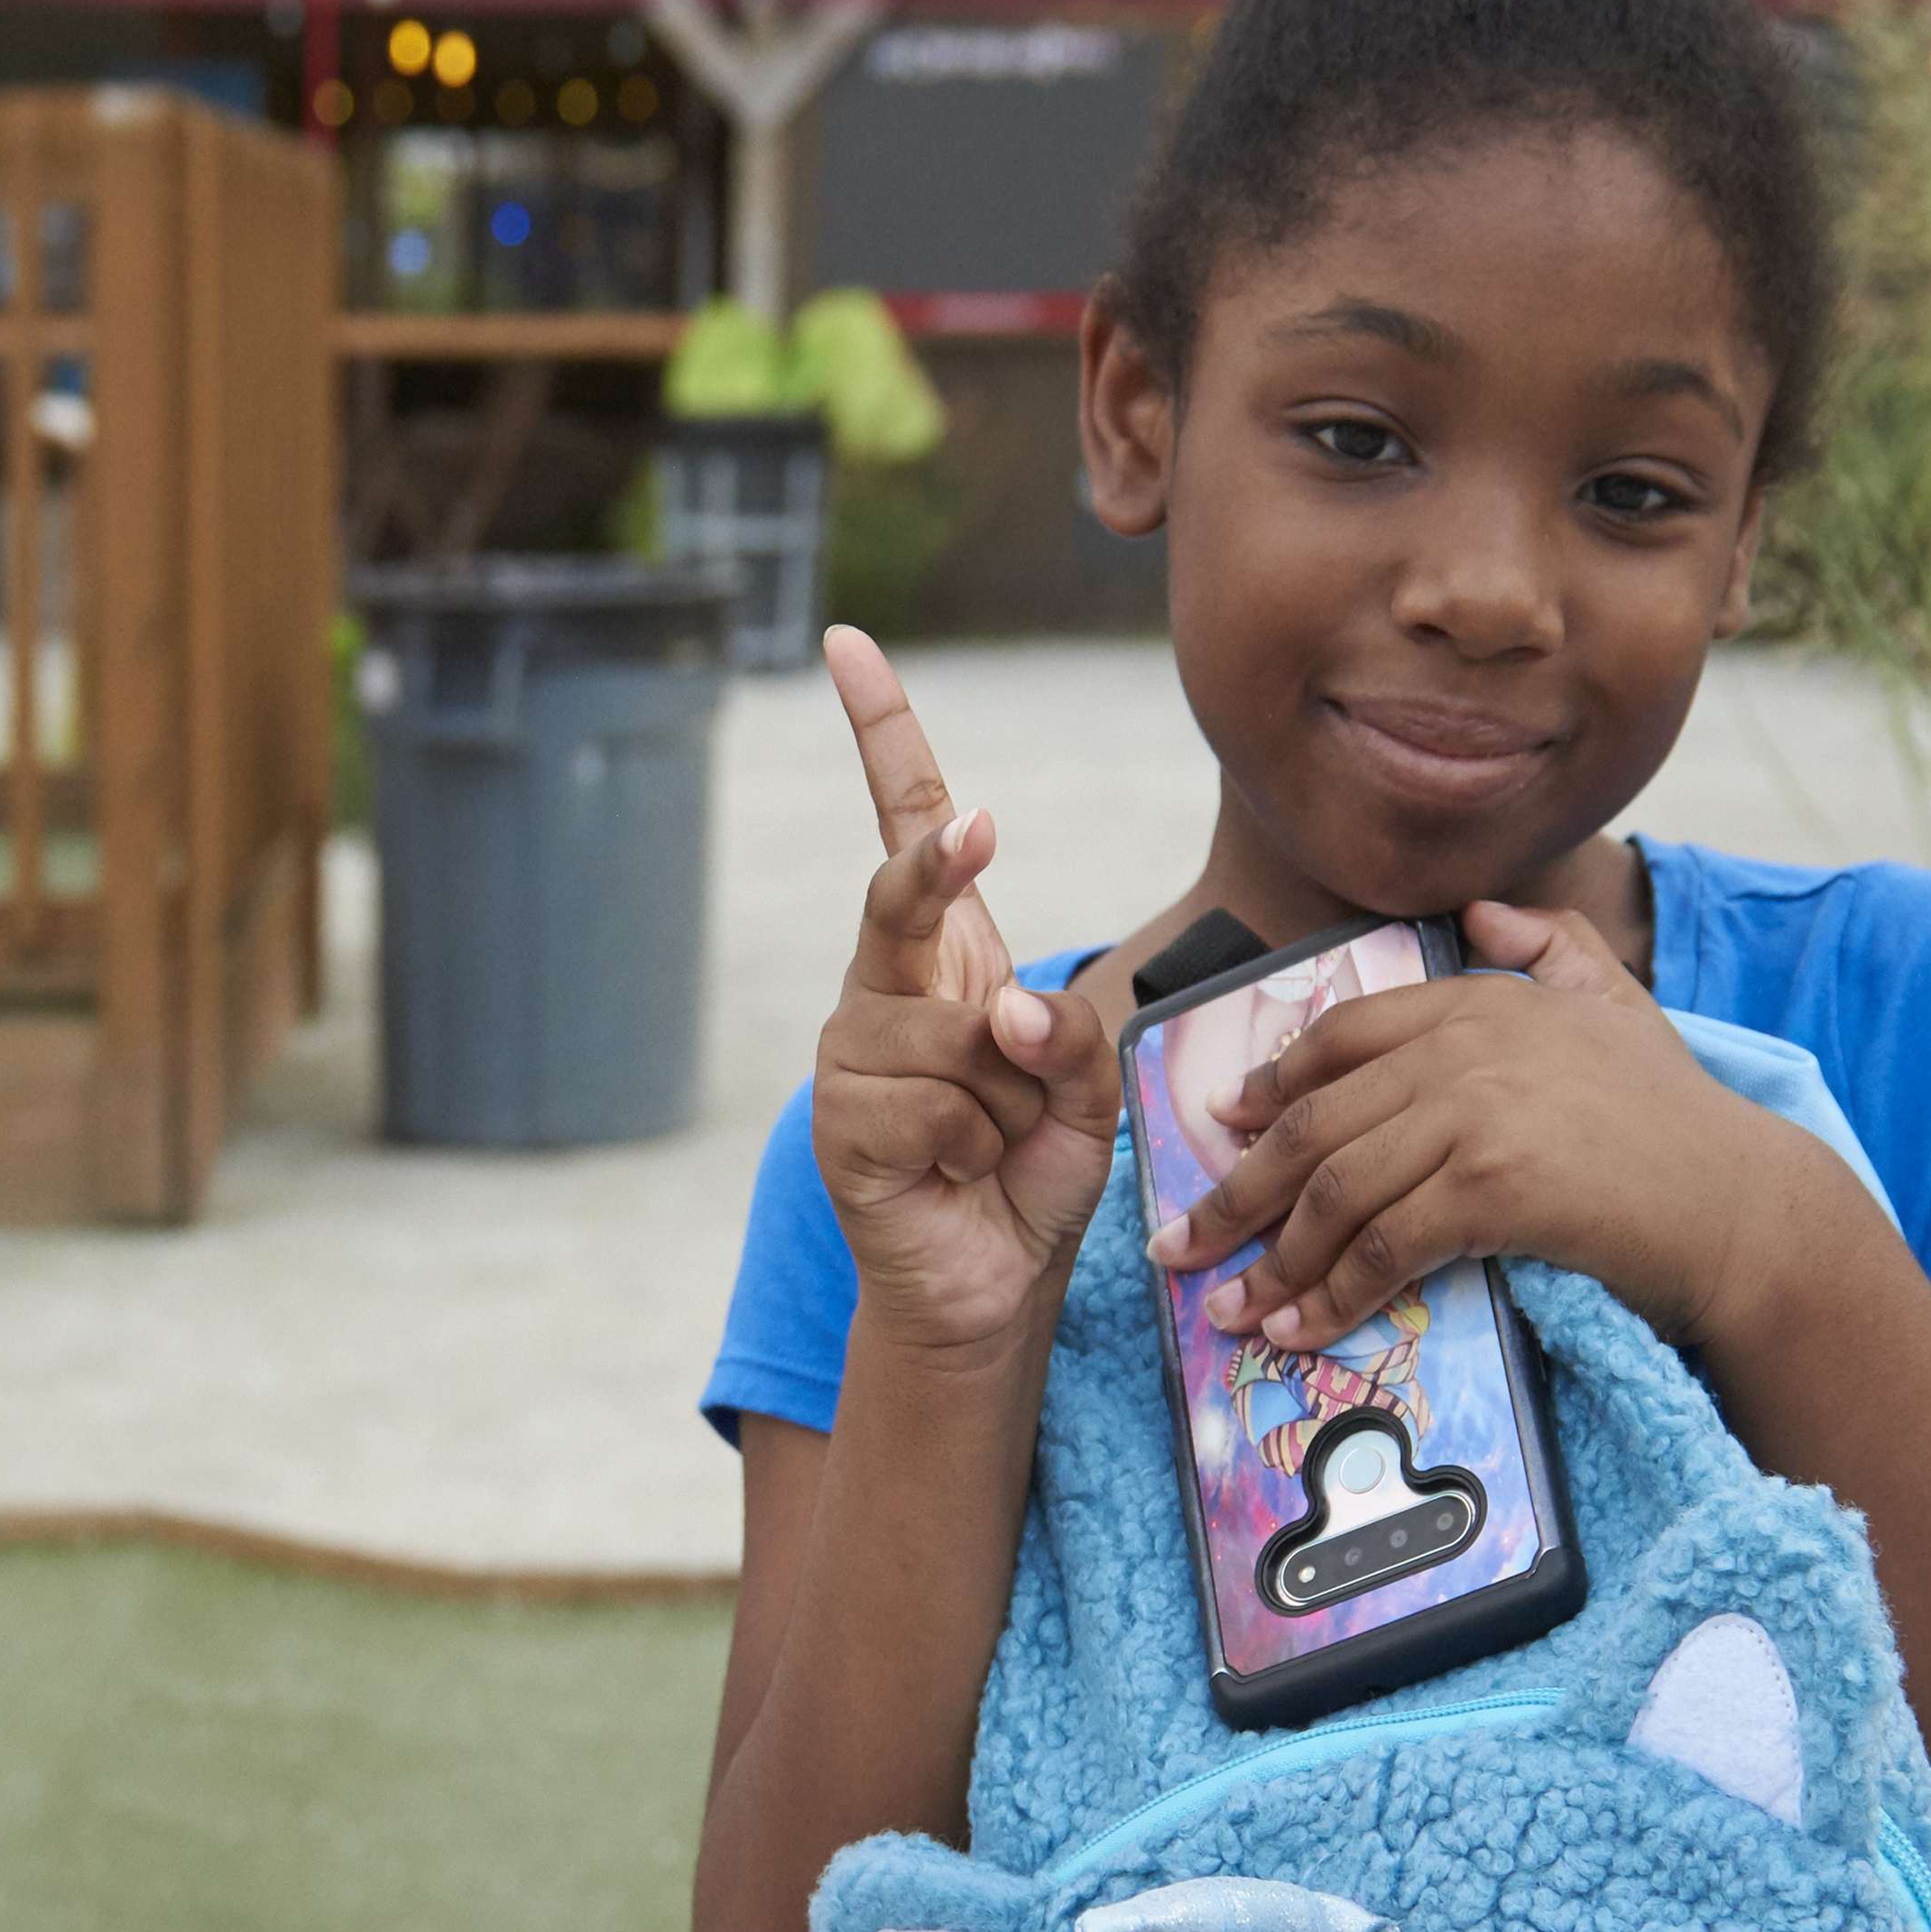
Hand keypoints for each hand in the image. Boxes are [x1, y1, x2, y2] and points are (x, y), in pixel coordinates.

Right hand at [809, 630, 1125, 1364]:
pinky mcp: (841, 1121)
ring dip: (1008, 1097)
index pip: (908, 825)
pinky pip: (933, 1102)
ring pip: (951, 1031)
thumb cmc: (1035, 1172)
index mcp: (947, 956)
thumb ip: (1068, 1039)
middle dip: (940, 863)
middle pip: (903, 893)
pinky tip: (958, 1172)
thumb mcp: (1089, 1094)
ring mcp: (853, 1052)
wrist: (991, 1287)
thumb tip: (1004, 1012)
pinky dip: (974, 1142)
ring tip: (996, 1142)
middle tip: (979, 833)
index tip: (849, 644)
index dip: (881, 732)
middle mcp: (885, 987)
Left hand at [1148, 897, 1817, 1351]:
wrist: (1743, 1204)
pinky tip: (1301, 1329)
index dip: (1272, 1083)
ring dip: (1270, 1260)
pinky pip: (1382, 1247)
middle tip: (1182, 1244)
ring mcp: (1477, 1112)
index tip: (1223, 1126)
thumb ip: (1550, 948)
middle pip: (1315, 1121)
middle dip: (1236, 1190)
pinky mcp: (1493, 1185)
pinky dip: (1331, 1296)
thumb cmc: (1679, 1121)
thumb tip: (1484, 913)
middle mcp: (1469, 1043)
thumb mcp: (1615, 1007)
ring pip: (1336, 1190)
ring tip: (1229, 1310)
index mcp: (1482, 999)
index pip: (1342, 1033)